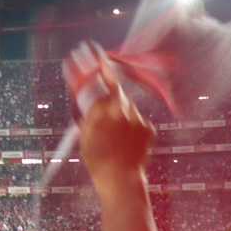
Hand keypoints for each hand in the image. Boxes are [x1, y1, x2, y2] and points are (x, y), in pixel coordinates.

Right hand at [77, 55, 154, 187]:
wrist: (120, 178)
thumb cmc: (97, 158)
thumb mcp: (84, 132)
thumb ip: (86, 110)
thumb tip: (82, 92)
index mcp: (102, 110)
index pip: (101, 79)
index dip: (97, 64)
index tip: (92, 52)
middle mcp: (122, 110)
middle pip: (114, 91)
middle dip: (106, 92)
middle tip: (99, 99)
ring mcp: (138, 118)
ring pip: (125, 106)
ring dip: (117, 112)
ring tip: (111, 132)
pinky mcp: (148, 127)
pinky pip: (136, 119)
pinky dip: (129, 124)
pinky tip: (123, 138)